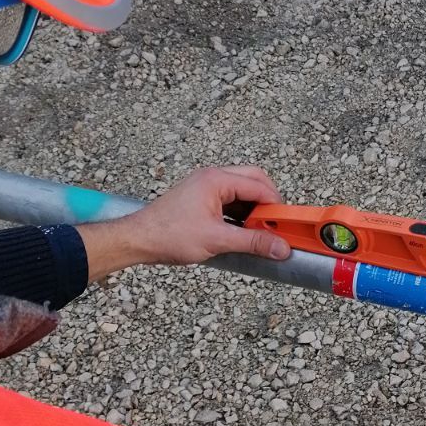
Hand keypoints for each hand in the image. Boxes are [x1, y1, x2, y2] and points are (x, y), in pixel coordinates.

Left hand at [79, 166, 291, 279]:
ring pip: (243, 191)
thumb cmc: (169, 235)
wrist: (139, 240)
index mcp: (217, 180)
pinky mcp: (201, 199)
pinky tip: (242, 232)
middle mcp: (212, 178)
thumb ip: (253, 242)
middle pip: (254, 181)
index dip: (276, 206)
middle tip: (275, 226)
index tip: (286, 226)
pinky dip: (241, 214)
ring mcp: (206, 187)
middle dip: (268, 203)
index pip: (260, 186)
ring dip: (254, 209)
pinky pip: (230, 201)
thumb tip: (280, 247)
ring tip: (259, 232)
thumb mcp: (217, 240)